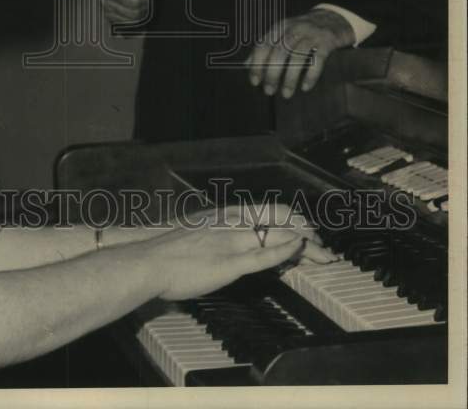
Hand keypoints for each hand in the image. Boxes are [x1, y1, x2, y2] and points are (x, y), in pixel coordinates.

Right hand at [148, 203, 336, 301]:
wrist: (149, 260)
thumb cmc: (168, 251)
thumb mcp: (198, 232)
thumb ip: (219, 234)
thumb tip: (233, 241)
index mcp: (226, 214)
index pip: (269, 210)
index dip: (293, 218)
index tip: (307, 229)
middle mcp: (232, 222)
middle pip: (279, 220)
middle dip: (306, 231)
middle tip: (323, 244)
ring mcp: (232, 241)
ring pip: (277, 236)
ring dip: (305, 245)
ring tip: (323, 254)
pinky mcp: (229, 263)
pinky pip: (262, 255)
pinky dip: (284, 250)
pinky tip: (297, 249)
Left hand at [247, 8, 354, 98]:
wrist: (335, 17)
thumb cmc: (305, 30)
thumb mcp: (284, 33)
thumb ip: (267, 46)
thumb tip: (247, 64)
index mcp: (280, 27)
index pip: (263, 45)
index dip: (257, 64)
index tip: (254, 82)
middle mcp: (294, 29)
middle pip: (279, 52)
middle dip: (272, 74)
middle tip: (269, 90)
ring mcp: (311, 34)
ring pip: (297, 57)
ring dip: (290, 78)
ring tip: (286, 93)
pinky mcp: (327, 41)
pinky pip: (318, 60)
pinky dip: (311, 75)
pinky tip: (305, 87)